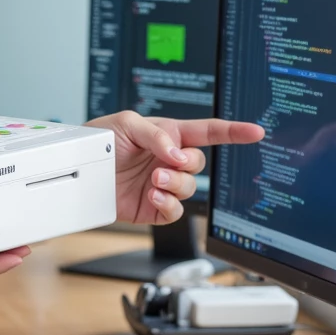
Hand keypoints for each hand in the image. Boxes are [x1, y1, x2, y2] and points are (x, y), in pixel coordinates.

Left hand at [89, 112, 264, 225]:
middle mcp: (169, 161)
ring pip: (190, 189)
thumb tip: (177, 155)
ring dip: (175, 185)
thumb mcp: (126, 123)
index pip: (208, 132)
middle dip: (186, 165)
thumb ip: (156, 135)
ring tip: (154, 181)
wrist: (79, 169)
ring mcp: (163, 186)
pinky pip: (175, 211)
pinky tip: (154, 197)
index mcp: (170, 135)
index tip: (256, 132)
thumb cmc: (99, 140)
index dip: (233, 132)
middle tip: (162, 166)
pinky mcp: (154, 209)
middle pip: (199, 164)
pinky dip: (169, 205)